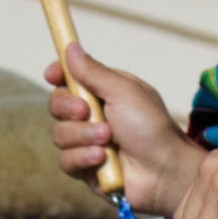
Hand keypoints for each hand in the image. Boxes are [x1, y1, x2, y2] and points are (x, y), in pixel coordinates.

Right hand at [47, 44, 202, 217]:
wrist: (164, 170)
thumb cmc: (152, 128)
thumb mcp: (124, 91)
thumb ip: (94, 72)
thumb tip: (71, 48)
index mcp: (104, 93)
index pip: (70, 79)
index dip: (58, 75)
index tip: (53, 74)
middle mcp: (92, 116)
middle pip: (56, 105)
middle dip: (68, 107)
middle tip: (86, 110)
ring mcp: (87, 143)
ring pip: (59, 134)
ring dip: (82, 135)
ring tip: (107, 139)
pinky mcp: (85, 168)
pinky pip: (66, 160)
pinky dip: (83, 157)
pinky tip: (101, 158)